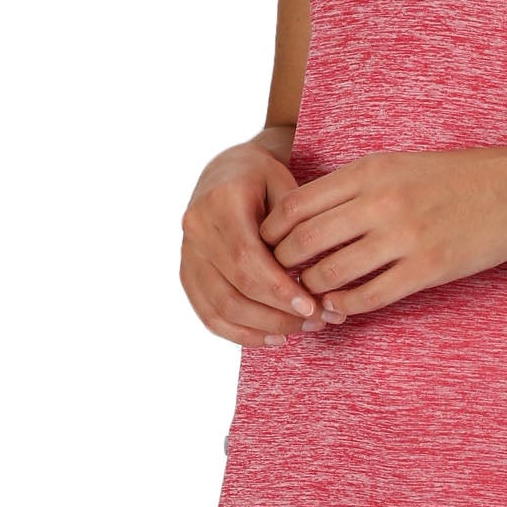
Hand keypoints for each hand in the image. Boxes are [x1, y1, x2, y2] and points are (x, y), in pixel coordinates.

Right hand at [179, 141, 333, 346]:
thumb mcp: (285, 184)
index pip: (247, 259)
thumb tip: (312, 276)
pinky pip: (208, 314)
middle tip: (318, 320)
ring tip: (302, 330)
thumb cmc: (264, 177)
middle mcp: (196, 229)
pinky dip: (240, 333)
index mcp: (220, 203)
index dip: (278, 290)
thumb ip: (295, 225)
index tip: (312, 306)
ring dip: (263, 328)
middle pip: (235, 289)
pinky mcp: (188, 273)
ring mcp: (187, 253)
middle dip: (279, 313)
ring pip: (220, 309)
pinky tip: (273, 337)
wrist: (227, 170)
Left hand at [256, 145, 506, 326]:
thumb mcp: (400, 165)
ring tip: (308, 296)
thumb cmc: (459, 177)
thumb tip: (303, 217)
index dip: (272, 232)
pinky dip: (345, 306)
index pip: (295, 204)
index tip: (268, 246)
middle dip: (282, 266)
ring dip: (311, 291)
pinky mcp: (428, 268)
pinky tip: (341, 306)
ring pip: (330, 273)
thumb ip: (354, 187)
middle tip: (279, 278)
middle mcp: (382, 201)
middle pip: (303, 242)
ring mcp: (405, 237)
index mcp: (371, 170)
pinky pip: (368, 296)